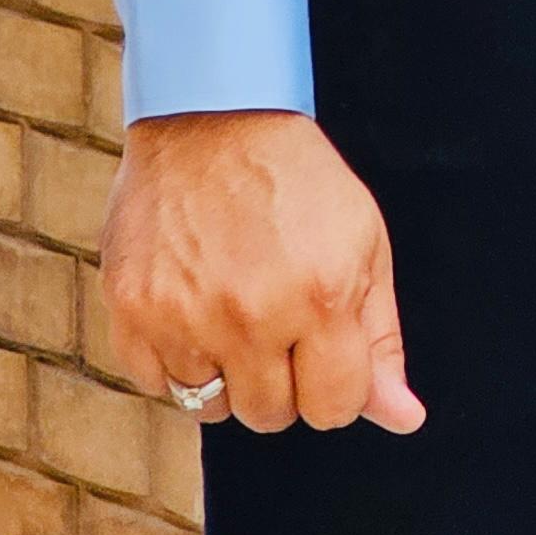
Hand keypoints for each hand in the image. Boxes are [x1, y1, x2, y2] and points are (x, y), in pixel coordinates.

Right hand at [100, 109, 422, 436]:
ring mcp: (184, 316)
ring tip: (230, 303)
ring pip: (212, 409)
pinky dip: (175, 359)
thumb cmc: (297, 180)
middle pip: (271, 416)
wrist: (212, 116)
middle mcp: (250, 313)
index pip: (334, 409)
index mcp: (320, 297)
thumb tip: (404, 418)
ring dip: (226, 371)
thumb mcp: (362, 243)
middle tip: (273, 313)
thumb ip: (380, 339)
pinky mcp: (131, 311)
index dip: (332, 383)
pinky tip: (190, 302)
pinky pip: (156, 385)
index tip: (321, 347)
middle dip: (280, 378)